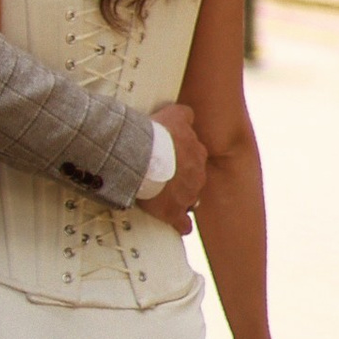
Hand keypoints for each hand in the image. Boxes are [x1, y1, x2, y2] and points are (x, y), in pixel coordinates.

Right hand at [136, 100, 204, 230]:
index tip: (170, 157)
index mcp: (197, 152)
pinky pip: (182, 223)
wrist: (141, 155)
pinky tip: (177, 224)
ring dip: (179, 197)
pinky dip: (180, 224)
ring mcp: (187, 194)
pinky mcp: (173, 211)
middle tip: (163, 175)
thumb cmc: (155, 133)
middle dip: (181, 177)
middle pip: (193, 177)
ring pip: (189, 198)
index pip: (195, 155)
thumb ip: (184, 115)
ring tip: (163, 195)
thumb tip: (188, 114)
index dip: (182, 157)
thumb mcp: (173, 114)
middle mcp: (197, 173)